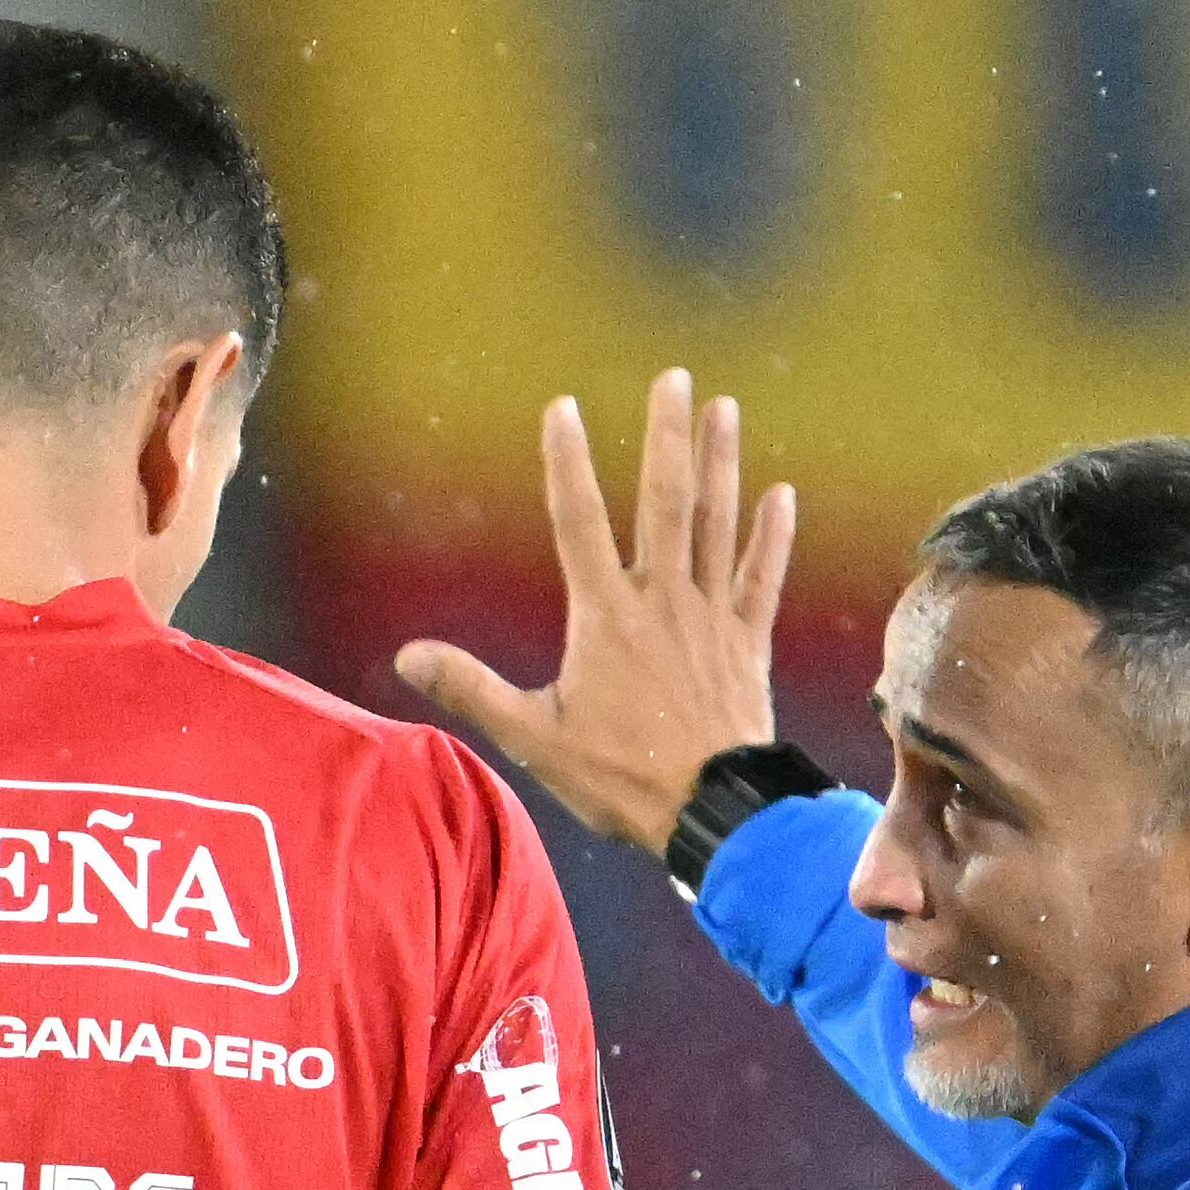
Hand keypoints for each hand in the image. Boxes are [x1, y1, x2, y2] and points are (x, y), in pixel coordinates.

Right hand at [395, 369, 797, 855]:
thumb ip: (473, 689)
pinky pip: (762, 580)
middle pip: (665, 501)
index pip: (578, 521)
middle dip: (667, 435)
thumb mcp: (534, 738)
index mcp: (605, 617)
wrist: (713, 812)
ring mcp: (711, 619)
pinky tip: (781, 495)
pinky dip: (771, 538)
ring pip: (717, 525)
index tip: (562, 407)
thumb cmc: (620, 780)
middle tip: (674, 376)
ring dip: (722, 463)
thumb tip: (408, 656)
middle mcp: (662, 602)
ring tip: (724, 408)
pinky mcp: (748, 646)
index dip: (567, 462)